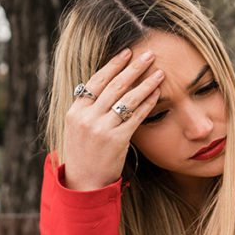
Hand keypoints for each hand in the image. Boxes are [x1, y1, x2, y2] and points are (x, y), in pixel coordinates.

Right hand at [62, 48, 163, 190]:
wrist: (84, 183)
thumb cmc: (85, 154)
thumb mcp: (79, 128)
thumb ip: (90, 108)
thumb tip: (105, 87)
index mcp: (76, 111)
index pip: (96, 80)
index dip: (113, 65)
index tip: (126, 52)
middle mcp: (87, 117)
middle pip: (114, 86)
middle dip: (133, 68)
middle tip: (149, 54)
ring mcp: (101, 128)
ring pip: (126, 99)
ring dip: (145, 83)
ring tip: (159, 72)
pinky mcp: (116, 140)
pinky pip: (135, 117)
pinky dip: (148, 104)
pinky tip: (158, 94)